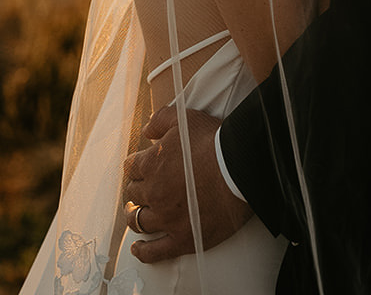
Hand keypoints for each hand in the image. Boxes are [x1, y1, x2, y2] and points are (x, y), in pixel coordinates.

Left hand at [122, 104, 252, 262]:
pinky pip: (155, 252)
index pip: (131, 168)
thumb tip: (146, 130)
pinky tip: (139, 248)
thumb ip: (161, 120)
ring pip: (138, 222)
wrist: (239, 169)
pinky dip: (144, 252)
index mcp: (151, 164)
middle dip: (136, 190)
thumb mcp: (185, 119)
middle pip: (133, 194)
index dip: (136, 166)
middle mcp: (153, 193)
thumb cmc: (214, 142)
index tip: (142, 168)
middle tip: (142, 190)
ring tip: (137, 215)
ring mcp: (166, 218)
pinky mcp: (182, 239)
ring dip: (135, 217)